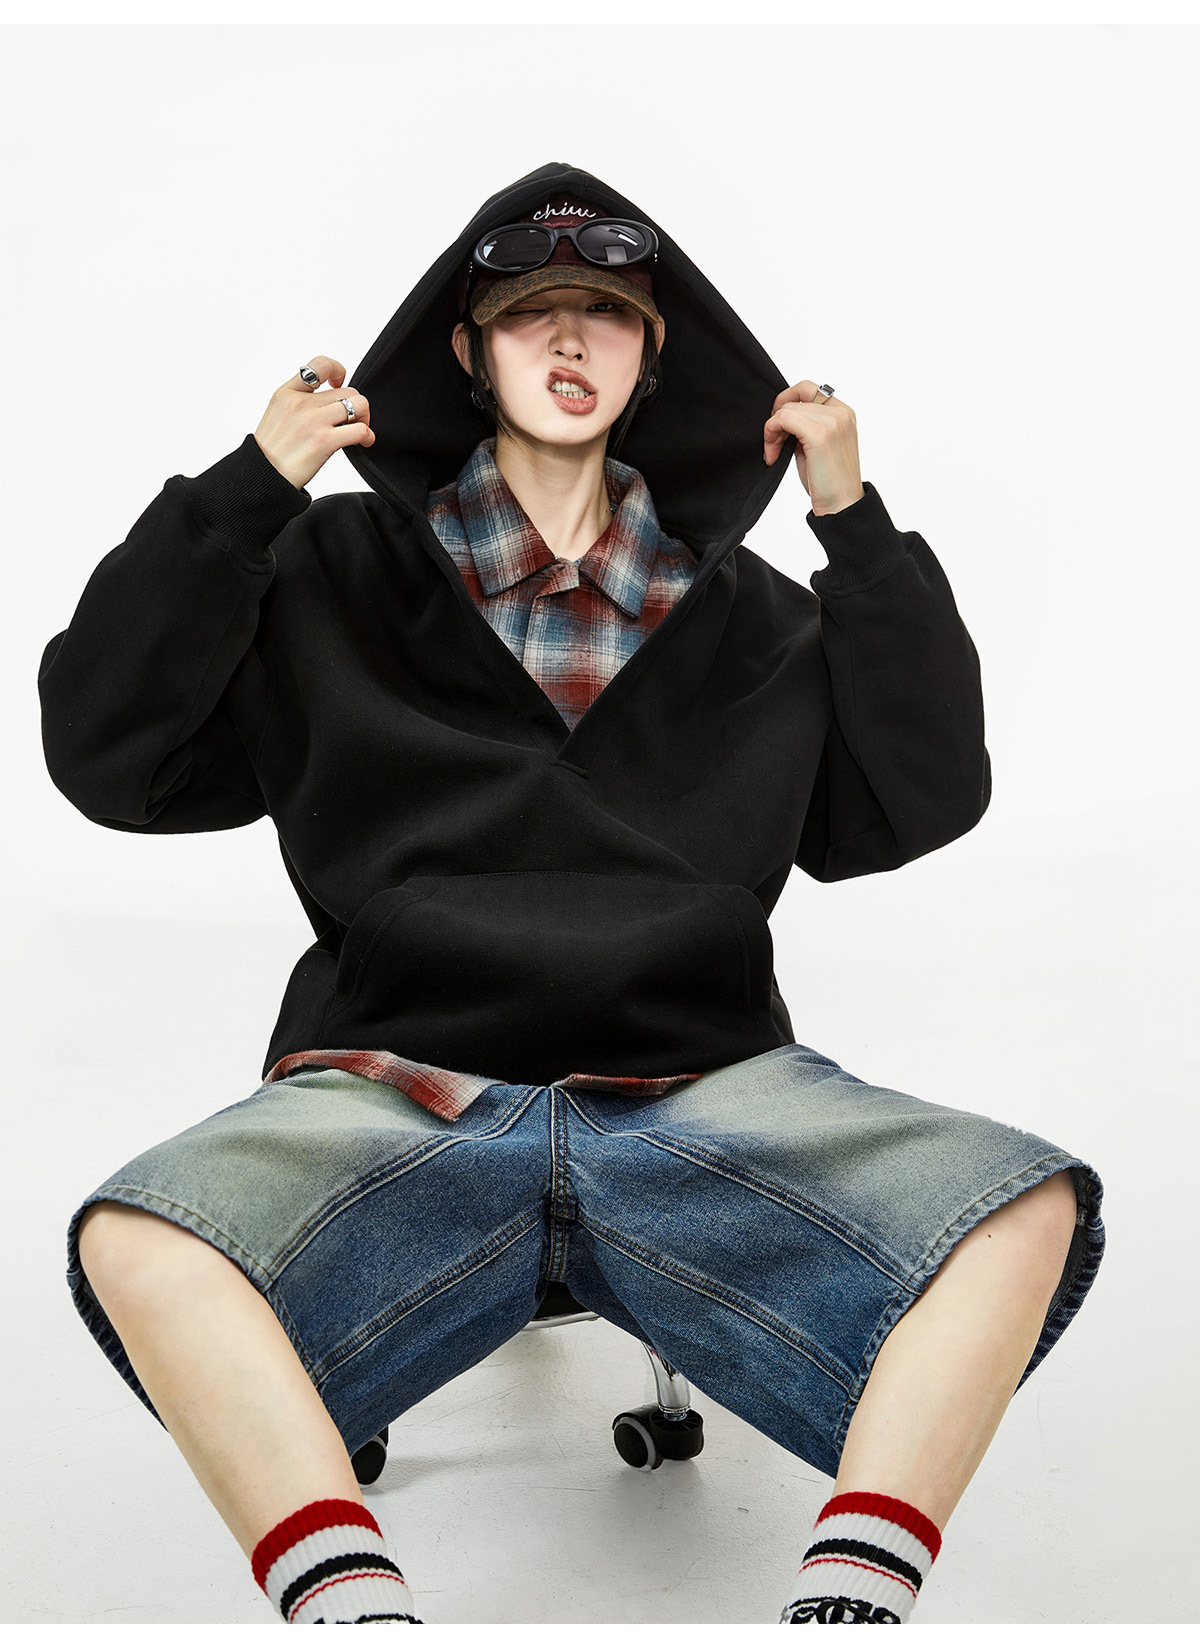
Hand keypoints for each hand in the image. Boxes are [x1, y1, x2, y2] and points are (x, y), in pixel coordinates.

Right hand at [254, 356, 375, 490]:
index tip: (338, 384)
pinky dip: (368, 436)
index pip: (319, 365)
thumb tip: (327, 400)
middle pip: (347, 390)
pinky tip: (363, 442)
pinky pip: (360, 429)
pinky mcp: (325, 440)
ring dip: (365, 418)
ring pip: (359, 405)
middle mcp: (301, 403)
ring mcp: (313, 420)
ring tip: (358, 430)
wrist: (263, 476)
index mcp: (288, 393)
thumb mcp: (278, 414)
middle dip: (356, 405)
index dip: (337, 370)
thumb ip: (299, 401)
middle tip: (353, 421)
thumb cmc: (271, 452)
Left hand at [763, 380, 864, 515]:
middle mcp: (841, 412)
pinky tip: (772, 456)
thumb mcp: (817, 444)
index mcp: (843, 413)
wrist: (841, 505)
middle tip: (773, 442)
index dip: (788, 404)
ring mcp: (832, 421)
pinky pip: (783, 418)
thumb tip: (781, 415)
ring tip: (774, 453)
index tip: (780, 429)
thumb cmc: (828, 481)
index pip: (808, 389)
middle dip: (777, 418)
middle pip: (796, 396)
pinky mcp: (820, 433)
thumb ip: (805, 425)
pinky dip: (771, 435)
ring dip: (772, 431)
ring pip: (787, 409)